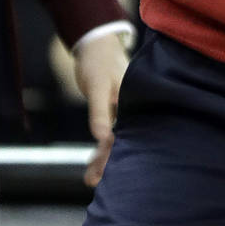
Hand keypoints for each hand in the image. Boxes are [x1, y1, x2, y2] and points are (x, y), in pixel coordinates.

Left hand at [73, 33, 129, 187]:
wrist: (96, 44)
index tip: (107, 173)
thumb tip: (102, 138)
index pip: (127, 133)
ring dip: (104, 157)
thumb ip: (100, 112)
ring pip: (116, 138)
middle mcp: (132, 107)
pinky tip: (93, 162)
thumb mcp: (97, 86)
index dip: (117, 154)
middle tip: (94, 181)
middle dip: (110, 161)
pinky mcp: (115, 109)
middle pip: (123, 139)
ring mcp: (124, 109)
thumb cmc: (99, 62)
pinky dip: (102, 146)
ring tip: (90, 179)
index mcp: (134, 102)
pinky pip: (110, 131)